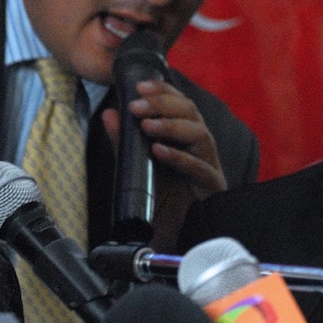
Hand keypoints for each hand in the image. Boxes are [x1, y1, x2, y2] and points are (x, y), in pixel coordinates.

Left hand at [101, 79, 226, 194]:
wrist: (170, 235)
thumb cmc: (160, 197)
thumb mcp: (136, 165)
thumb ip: (125, 141)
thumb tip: (109, 114)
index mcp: (185, 135)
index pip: (179, 102)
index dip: (162, 90)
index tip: (139, 87)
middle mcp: (200, 145)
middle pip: (191, 112)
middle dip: (162, 104)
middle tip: (136, 106)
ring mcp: (209, 164)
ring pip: (199, 134)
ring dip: (171, 126)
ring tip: (146, 126)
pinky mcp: (213, 185)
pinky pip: (201, 167)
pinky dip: (179, 157)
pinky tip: (158, 151)